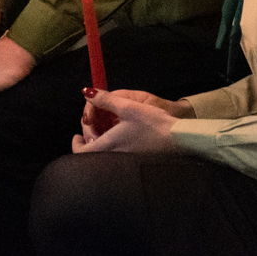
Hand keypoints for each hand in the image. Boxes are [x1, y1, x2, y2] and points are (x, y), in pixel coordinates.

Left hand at [72, 89, 191, 154]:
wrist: (179, 141)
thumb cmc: (155, 125)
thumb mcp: (128, 106)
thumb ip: (105, 99)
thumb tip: (88, 92)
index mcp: (108, 147)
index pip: (81, 152)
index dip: (76, 141)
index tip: (79, 131)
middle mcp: (113, 159)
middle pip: (91, 152)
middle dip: (90, 137)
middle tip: (95, 122)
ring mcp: (124, 163)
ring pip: (103, 154)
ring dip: (101, 140)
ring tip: (109, 126)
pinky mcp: (134, 162)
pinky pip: (115, 156)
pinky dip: (113, 146)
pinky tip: (123, 135)